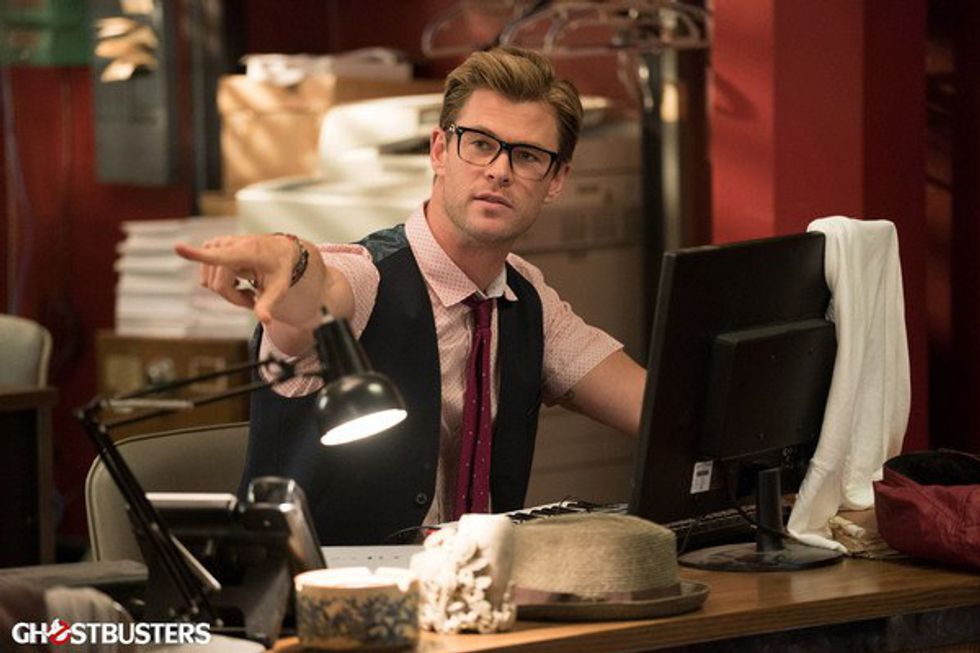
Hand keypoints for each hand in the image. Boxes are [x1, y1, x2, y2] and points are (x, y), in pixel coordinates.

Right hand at [175, 234, 316, 325]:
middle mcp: (227, 244)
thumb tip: (265, 321)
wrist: (278, 250)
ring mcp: (215, 244)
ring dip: (227, 292)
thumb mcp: (279, 288)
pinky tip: (236, 278)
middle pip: (218, 286)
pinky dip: (220, 284)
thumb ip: (269, 304)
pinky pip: (206, 278)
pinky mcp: (209, 246)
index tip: (177, 247)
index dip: (196, 255)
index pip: (219, 257)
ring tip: (247, 286)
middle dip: (234, 298)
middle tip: (253, 298)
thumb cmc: (279, 269)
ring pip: (210, 284)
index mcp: (245, 251)